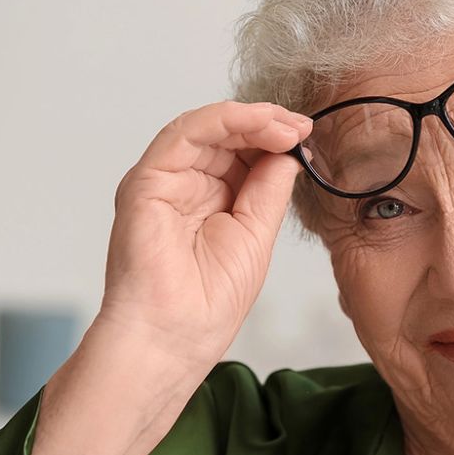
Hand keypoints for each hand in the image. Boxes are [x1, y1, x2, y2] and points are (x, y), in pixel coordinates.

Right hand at [100, 100, 311, 363]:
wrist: (174, 336)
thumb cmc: (208, 302)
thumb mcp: (256, 234)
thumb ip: (269, 189)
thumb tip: (289, 153)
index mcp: (208, 199)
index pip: (241, 153)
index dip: (274, 140)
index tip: (307, 137)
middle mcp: (183, 185)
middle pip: (226, 136)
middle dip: (268, 125)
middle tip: (302, 127)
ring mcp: (163, 181)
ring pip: (207, 128)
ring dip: (251, 119)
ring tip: (286, 126)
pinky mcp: (146, 181)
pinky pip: (185, 133)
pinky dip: (224, 120)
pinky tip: (259, 123)